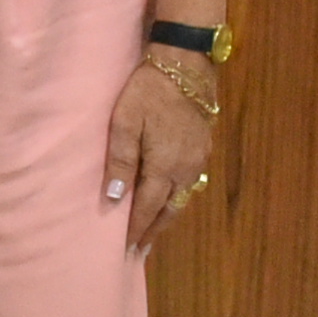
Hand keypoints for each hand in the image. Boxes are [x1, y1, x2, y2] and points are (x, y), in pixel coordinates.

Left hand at [103, 57, 215, 253]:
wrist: (185, 66)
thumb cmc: (147, 92)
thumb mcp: (124, 123)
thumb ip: (119, 162)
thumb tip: (113, 199)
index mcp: (164, 167)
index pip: (147, 209)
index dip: (136, 231)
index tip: (125, 251)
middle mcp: (186, 170)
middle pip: (169, 210)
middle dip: (153, 231)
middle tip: (139, 251)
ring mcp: (198, 159)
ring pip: (182, 199)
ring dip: (166, 216)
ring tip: (152, 231)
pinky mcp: (204, 148)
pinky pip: (189, 184)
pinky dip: (176, 198)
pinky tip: (167, 199)